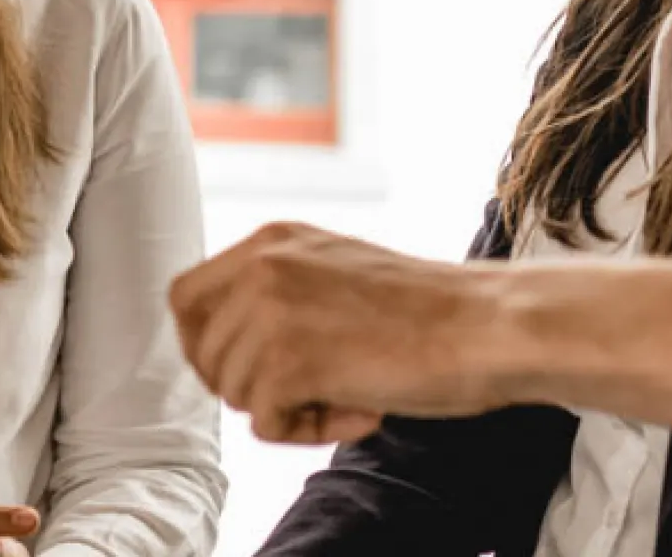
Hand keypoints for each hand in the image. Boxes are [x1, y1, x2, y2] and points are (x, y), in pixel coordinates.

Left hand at [167, 221, 525, 444]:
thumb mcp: (336, 271)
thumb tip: (223, 349)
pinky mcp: (287, 361)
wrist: (486, 325)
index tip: (247, 369)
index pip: (185, 297)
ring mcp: (271, 311)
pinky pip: (264, 424)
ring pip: (233, 394)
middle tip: (313, 389)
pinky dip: (308, 433)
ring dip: (289, 411)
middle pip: (202, 354)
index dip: (206, 345)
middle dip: (247, 386)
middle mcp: (262, 266)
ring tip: (352, 393)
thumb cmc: (429, 312)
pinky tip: (361, 409)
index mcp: (273, 239)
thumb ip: (280, 293)